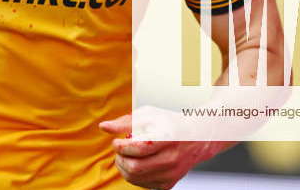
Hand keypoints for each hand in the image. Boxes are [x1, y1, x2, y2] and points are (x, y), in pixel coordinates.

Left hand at [99, 114, 231, 188]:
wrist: (195, 139)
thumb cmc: (169, 124)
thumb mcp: (149, 115)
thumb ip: (125, 122)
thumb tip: (104, 127)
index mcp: (167, 138)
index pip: (138, 148)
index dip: (121, 146)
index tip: (117, 141)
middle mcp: (171, 159)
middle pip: (135, 167)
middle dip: (120, 158)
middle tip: (120, 150)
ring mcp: (171, 174)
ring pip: (136, 178)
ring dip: (124, 167)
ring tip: (126, 156)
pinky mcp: (168, 184)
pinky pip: (143, 184)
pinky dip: (134, 175)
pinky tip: (137, 163)